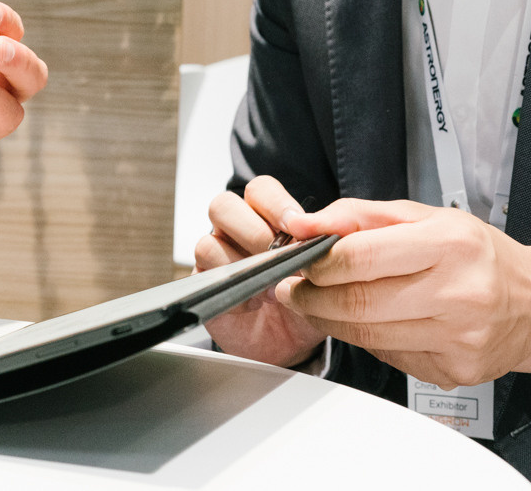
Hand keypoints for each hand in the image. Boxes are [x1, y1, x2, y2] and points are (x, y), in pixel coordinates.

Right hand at [195, 176, 328, 367]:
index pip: (261, 190)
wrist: (293, 339)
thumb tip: (321, 228)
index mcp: (266, 215)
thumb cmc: (308, 296)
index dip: (276, 204)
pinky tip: (255, 304)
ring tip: (270, 288)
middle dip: (253, 232)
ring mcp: (218, 257)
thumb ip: (322, 244)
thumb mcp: (325, 269)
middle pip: (223, 206)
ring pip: (208, 243)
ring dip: (241, 265)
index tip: (298, 226)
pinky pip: (206, 279)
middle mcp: (236, 230)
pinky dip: (234, 292)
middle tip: (278, 258)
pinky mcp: (208, 287)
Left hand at [273, 199, 530, 393]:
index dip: (318, 262)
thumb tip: (306, 223)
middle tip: (294, 288)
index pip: (362, 257)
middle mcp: (458, 293)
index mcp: (450, 244)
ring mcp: (459, 338)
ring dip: (329, 322)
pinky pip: (390, 358)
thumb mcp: (426, 216)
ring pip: (368, 337)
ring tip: (316, 305)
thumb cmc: (478, 255)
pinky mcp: (455, 371)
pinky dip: (366, 341)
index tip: (300, 260)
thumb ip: (361, 215)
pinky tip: (364, 324)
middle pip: (358, 303)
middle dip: (312, 297)